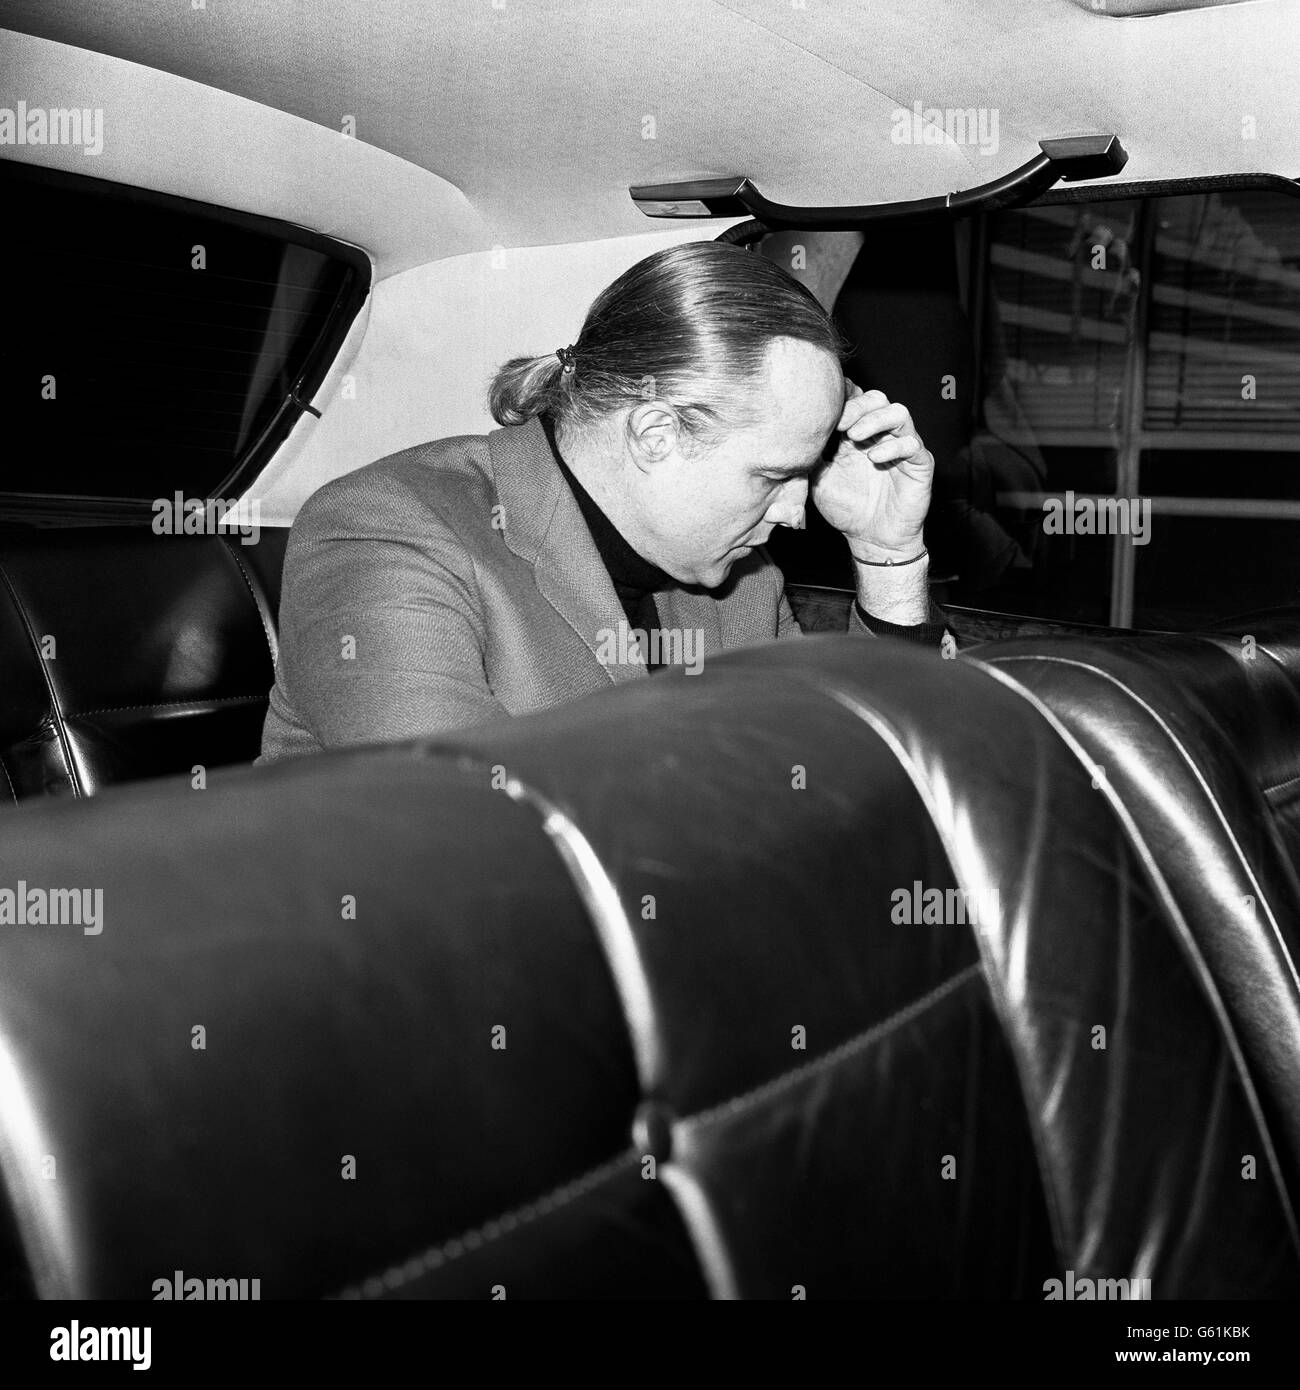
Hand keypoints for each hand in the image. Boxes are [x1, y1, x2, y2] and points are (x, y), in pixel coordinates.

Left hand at [811, 383, 934, 560]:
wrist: (870, 538)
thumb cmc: (846, 508)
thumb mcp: (819, 480)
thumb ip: (811, 457)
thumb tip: (793, 436)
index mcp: (857, 433)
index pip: (855, 400)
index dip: (843, 398)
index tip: (825, 409)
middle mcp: (880, 435)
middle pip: (877, 399)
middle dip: (857, 406)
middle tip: (840, 423)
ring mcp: (901, 446)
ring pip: (898, 413)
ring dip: (876, 419)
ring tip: (855, 436)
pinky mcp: (919, 463)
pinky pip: (912, 444)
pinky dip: (894, 446)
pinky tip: (874, 458)